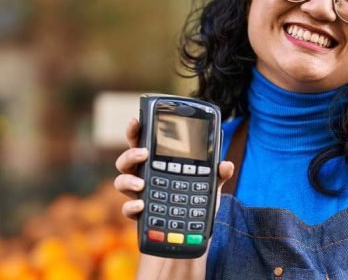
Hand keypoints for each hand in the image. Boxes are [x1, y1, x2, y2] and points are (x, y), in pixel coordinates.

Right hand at [113, 117, 234, 219]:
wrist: (196, 228)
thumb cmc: (195, 197)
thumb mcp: (209, 182)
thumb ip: (217, 172)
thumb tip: (226, 165)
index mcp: (156, 161)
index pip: (141, 141)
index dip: (135, 130)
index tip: (136, 120)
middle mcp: (143, 175)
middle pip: (126, 160)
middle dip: (131, 154)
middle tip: (144, 153)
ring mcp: (139, 194)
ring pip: (121, 182)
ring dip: (128, 180)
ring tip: (141, 183)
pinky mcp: (139, 214)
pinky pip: (127, 209)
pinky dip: (131, 207)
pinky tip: (140, 205)